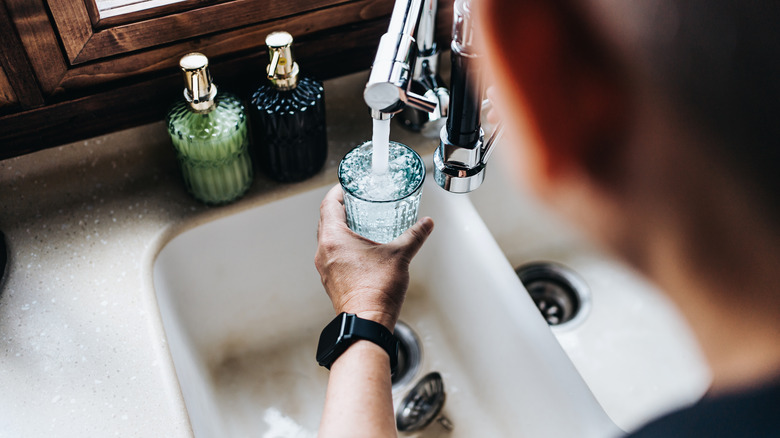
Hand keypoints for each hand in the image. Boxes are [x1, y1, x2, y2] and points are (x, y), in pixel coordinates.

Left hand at [315, 184, 433, 329]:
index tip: (347, 185)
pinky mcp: (331, 281)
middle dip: (341, 209)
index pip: (328, 205)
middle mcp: (324, 252)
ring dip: (341, 229)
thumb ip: (414, 236)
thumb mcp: (399, 256)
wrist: (367, 324)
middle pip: (326, 221)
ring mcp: (325, 268)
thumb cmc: (376, 291)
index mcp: (334, 239)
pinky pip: (332, 256)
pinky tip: (360, 250)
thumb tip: (426, 224)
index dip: (337, 192)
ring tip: (360, 223)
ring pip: (328, 240)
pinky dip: (343, 247)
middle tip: (356, 201)